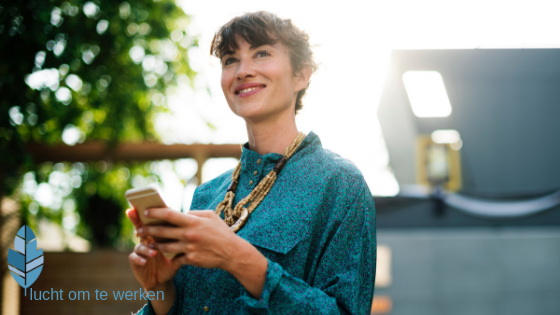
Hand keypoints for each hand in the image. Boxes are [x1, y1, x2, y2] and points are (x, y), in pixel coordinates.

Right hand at [126, 208, 179, 292]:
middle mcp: (146, 240)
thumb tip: (193, 225)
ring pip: (139, 245)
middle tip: (141, 222)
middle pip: (140, 228)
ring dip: (145, 248)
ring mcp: (139, 250)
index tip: (146, 206)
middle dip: (137, 222)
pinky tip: (144, 261)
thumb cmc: (171, 262)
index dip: (148, 214)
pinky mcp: (135, 261)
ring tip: (154, 252)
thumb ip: (182, 238)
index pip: (152, 222)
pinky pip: (134, 258)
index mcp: (156, 235)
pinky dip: (139, 258)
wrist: (163, 279)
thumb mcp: (178, 250)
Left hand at [138, 208, 267, 298]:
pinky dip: (170, 256)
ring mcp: (189, 248)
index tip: (145, 212)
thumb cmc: (221, 232)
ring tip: (148, 243)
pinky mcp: (191, 259)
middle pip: (162, 231)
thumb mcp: (210, 216)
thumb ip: (194, 213)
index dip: (155, 212)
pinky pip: (175, 258)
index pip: (169, 214)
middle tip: (138, 229)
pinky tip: (165, 255)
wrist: (232, 252)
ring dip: (154, 245)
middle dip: (147, 230)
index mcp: (193, 221)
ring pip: (165, 247)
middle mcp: (189, 234)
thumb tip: (182, 213)